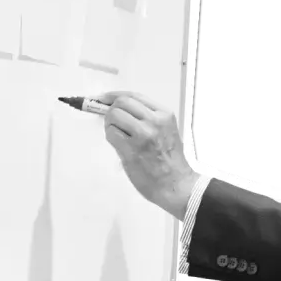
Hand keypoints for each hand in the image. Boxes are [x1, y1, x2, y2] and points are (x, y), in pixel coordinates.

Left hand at [96, 90, 199, 219]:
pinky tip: (118, 144)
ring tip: (116, 134)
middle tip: (108, 119)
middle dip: (110, 109)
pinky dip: (110, 136)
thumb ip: (146, 118)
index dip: (115, 95)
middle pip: (121, 103)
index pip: (134, 95)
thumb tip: (119, 109)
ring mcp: (142, 135)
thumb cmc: (171, 160)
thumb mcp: (166, 130)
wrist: (176, 184)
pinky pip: (111, 134)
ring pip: (113, 116)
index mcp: (164, 114)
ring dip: (109, 124)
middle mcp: (154, 121)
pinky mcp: (131, 150)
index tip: (104, 99)